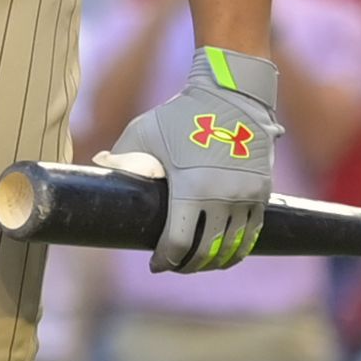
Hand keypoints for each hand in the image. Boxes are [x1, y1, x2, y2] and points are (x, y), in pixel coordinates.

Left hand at [95, 45, 282, 272]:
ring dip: (214, 262)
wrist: (232, 94)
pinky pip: (252, 233)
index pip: (178, 244)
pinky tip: (226, 252)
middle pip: (205, 252)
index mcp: (190, 188)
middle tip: (176, 265)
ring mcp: (246, 196)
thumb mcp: (146, 130)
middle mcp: (222, 197)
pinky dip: (238, 249)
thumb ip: (123, 153)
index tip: (156, 264)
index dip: (165, 260)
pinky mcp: (262, 191)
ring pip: (231, 247)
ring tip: (200, 262)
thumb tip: (97, 162)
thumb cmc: (182, 114)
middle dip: (188, 265)